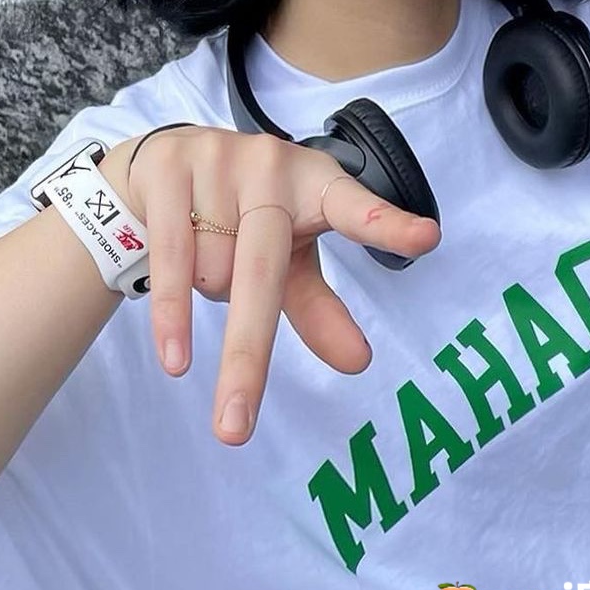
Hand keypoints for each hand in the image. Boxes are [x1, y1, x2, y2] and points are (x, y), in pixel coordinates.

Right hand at [113, 127, 440, 445]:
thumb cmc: (242, 216)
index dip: (386, 225)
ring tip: (207, 266)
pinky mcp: (170, 169)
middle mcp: (271, 167)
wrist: (163, 161)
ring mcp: (217, 162)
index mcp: (316, 185)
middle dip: (247, 356)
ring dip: (208, 296)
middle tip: (236, 428)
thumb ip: (319, 307)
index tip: (426, 238)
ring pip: (211, 272)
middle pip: (263, 276)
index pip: (355, 208)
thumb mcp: (288, 257)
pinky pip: (171, 258)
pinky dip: (172, 315)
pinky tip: (176, 359)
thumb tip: (359, 361)